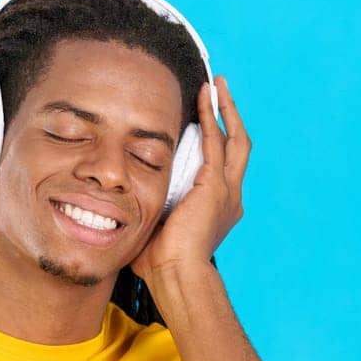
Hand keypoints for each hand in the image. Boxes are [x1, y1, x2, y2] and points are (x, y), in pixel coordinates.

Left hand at [131, 75, 251, 284]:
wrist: (177, 276)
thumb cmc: (162, 265)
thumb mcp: (157, 230)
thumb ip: (150, 212)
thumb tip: (121, 208)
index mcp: (219, 209)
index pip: (222, 167)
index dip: (217, 141)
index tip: (207, 121)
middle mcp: (229, 197)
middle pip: (239, 147)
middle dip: (231, 117)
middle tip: (221, 92)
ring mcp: (226, 191)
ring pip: (235, 139)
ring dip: (225, 110)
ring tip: (216, 85)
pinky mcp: (215, 186)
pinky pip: (215, 141)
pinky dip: (210, 117)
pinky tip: (204, 97)